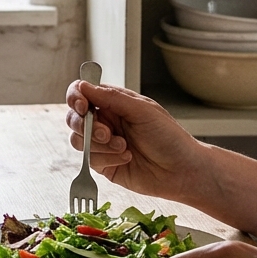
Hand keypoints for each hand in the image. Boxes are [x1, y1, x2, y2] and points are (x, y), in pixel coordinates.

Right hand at [64, 80, 207, 199]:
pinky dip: (106, 158)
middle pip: (74, 118)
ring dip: (99, 145)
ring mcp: (102, 144)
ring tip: (123, 147)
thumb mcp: (142, 110)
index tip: (82, 106)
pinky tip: (126, 158)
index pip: (82, 93)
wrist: (182, 171)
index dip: (76, 97)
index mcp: (114, 103)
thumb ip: (111, 97)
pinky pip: (89, 159)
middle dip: (87, 126)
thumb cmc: (170, 138)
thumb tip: (84, 86)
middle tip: (107, 133)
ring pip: (77, 140)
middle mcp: (105, 121)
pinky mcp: (103, 164)